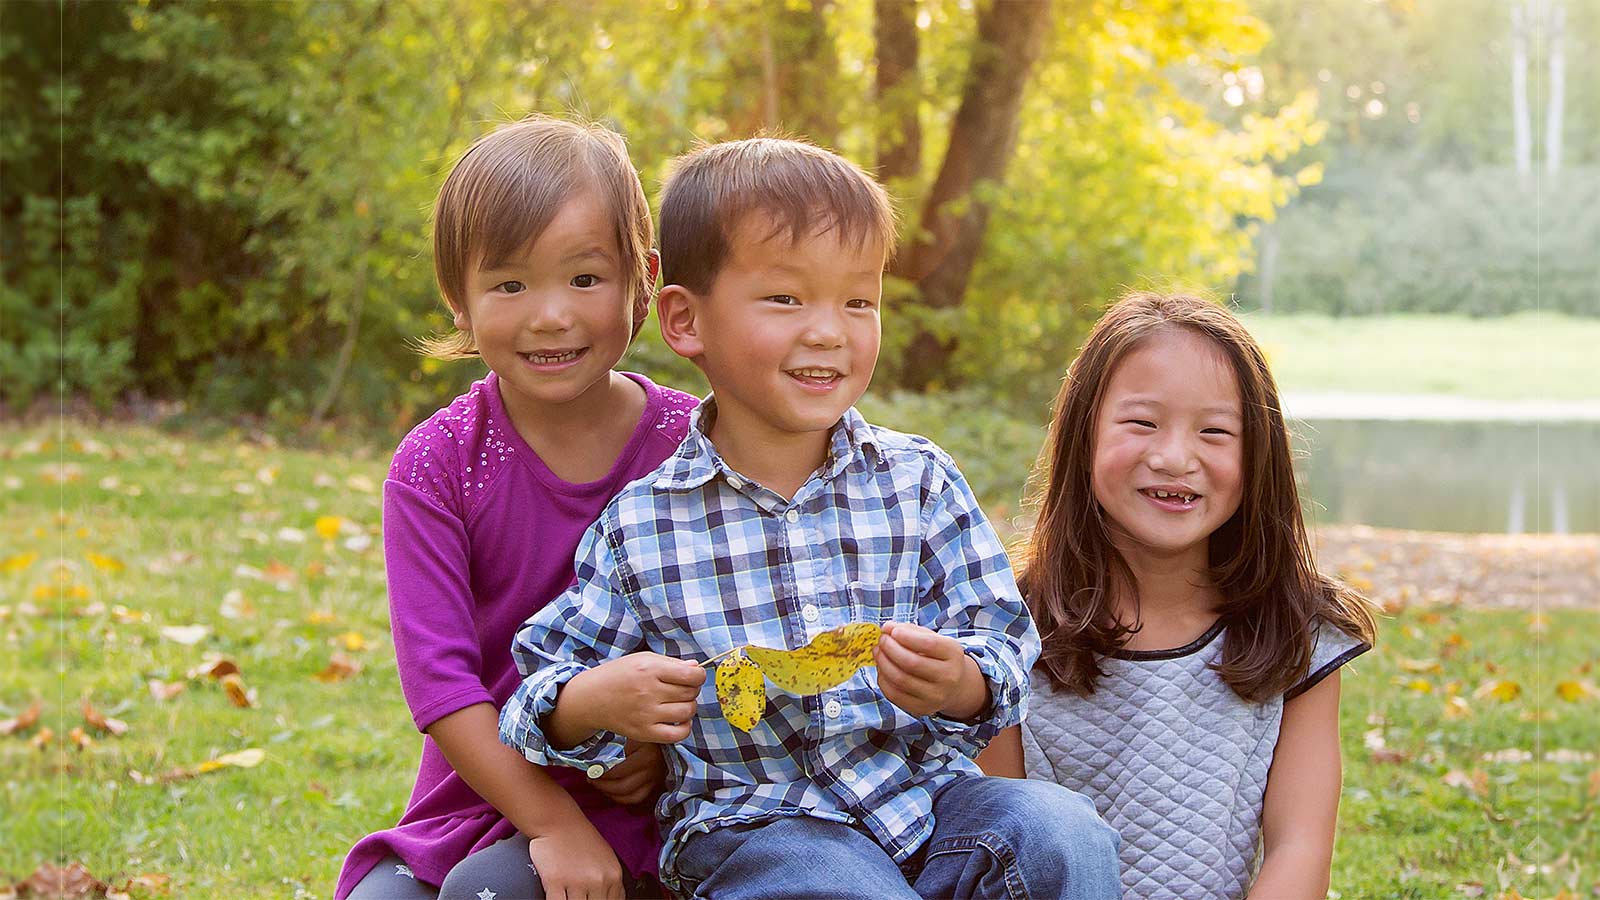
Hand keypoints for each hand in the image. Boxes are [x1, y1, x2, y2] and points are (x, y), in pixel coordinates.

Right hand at [527, 818, 626, 899]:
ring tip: (569, 896)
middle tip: (580, 898)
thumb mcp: (606, 857)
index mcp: (613, 875)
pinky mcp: (555, 881)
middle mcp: (598, 879)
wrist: (557, 820)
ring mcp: (577, 881)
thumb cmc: (579, 837)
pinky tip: (557, 896)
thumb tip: (614, 899)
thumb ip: (611, 881)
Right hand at [560, 652, 704, 744]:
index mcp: (650, 669)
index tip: (694, 676)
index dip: (699, 675)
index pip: (691, 675)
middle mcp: (648, 692)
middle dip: (692, 689)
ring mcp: (646, 714)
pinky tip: (678, 720)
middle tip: (682, 688)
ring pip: (687, 712)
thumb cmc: (619, 675)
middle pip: (690, 693)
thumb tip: (696, 668)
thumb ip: (671, 663)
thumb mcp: (643, 659)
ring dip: (690, 706)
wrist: (591, 698)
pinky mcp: (643, 732)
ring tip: (679, 702)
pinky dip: (685, 727)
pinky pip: (677, 734)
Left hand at [590, 739, 666, 806]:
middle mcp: (653, 770)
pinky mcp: (658, 784)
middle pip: (623, 787)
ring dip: (612, 794)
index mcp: (646, 756)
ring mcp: (656, 779)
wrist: (670, 732)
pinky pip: (639, 798)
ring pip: (630, 796)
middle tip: (592, 780)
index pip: (618, 772)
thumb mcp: (635, 733)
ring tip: (601, 786)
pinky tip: (614, 792)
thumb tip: (596, 762)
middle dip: (603, 786)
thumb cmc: (647, 729)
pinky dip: (624, 799)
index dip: (601, 774)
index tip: (591, 771)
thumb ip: (619, 745)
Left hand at [875, 622, 987, 719]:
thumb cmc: (938, 657)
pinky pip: (894, 695)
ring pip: (900, 679)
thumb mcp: (932, 638)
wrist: (954, 686)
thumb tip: (886, 628)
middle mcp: (948, 677)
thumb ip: (910, 631)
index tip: (891, 630)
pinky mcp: (921, 709)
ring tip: (878, 652)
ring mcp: (935, 696)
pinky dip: (883, 680)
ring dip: (883, 663)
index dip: (906, 637)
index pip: (928, 644)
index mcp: (953, 654)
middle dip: (890, 649)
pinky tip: (882, 669)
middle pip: (912, 663)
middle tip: (882, 640)